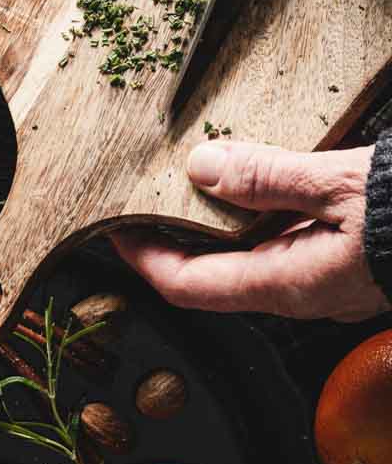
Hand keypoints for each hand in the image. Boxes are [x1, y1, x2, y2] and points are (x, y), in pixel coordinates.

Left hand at [113, 140, 386, 322]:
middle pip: (213, 274)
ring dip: (220, 225)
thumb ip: (270, 177)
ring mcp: (326, 286)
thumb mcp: (341, 182)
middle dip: (176, 236)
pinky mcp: (347, 268)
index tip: (116, 226)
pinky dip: (260, 221)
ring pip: (252, 260)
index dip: (143, 257)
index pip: (187, 285)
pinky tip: (262, 187)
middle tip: (150, 196)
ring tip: (199, 180)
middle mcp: (302, 295)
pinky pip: (287, 249)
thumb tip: (203, 168)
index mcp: (288, 283)